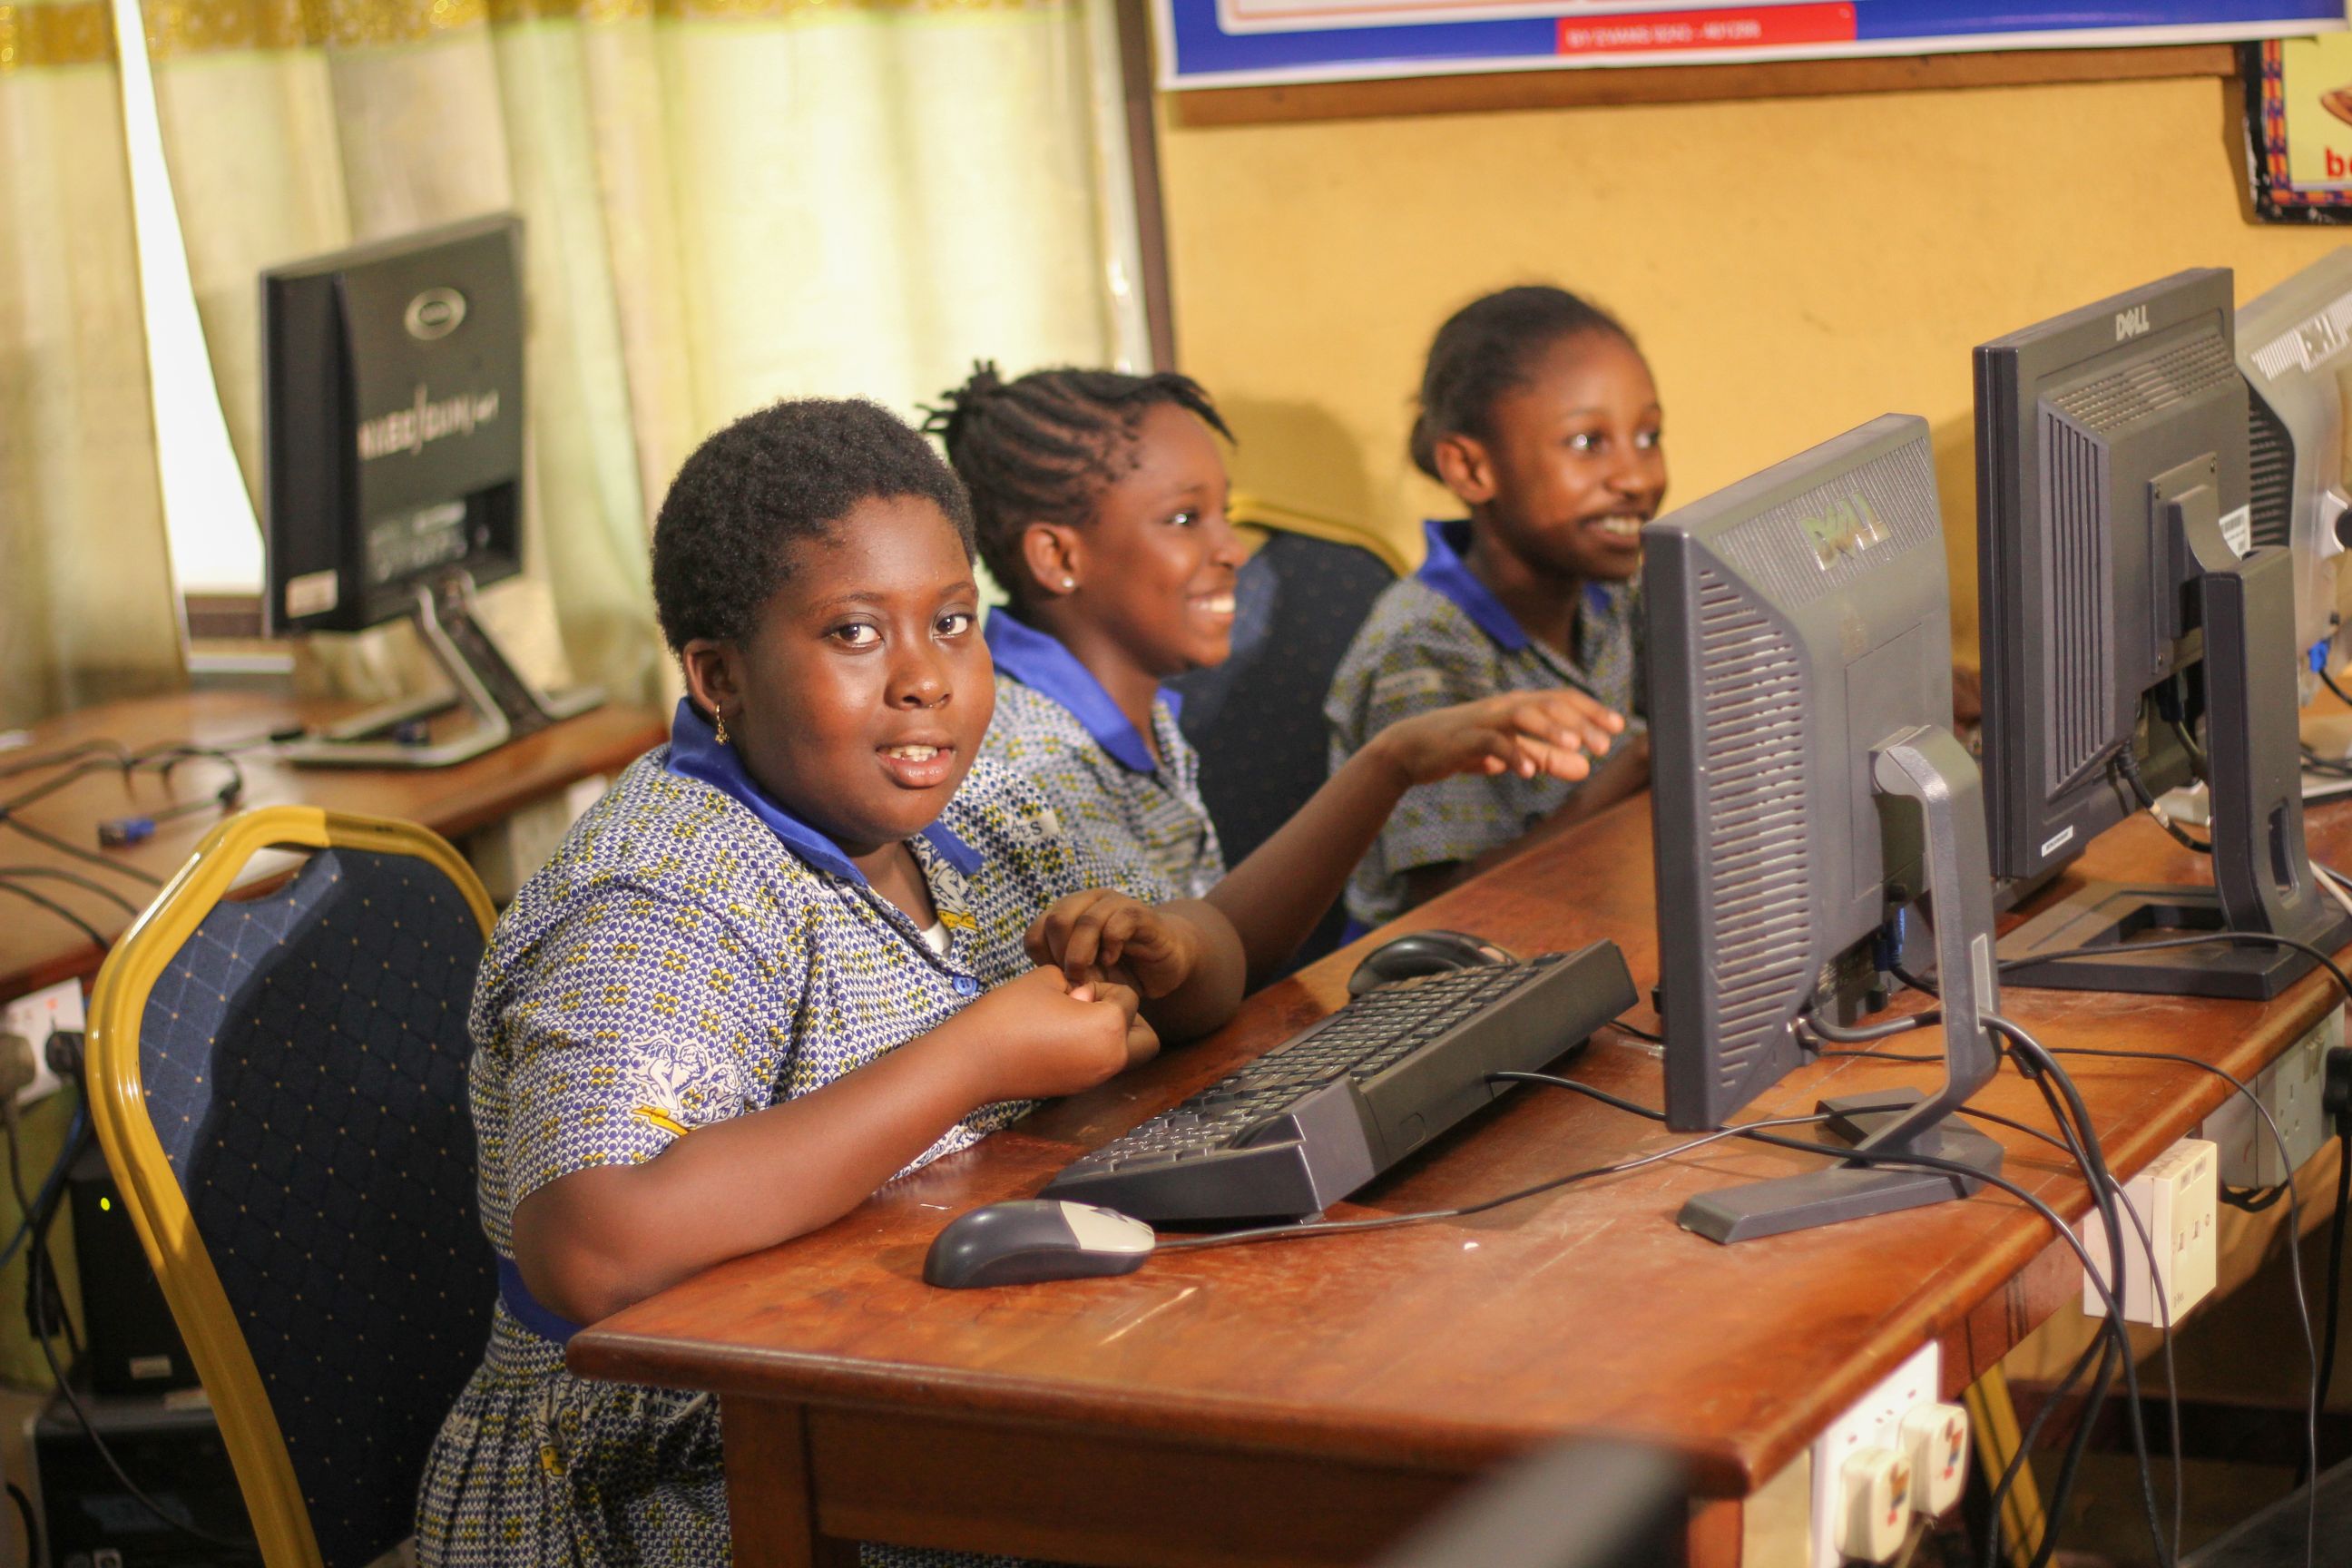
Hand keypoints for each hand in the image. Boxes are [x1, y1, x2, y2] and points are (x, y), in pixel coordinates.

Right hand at [957, 964, 1157, 1101]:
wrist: (971, 1061)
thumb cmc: (1007, 1015)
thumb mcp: (1047, 980)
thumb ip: (1078, 982)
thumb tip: (1087, 998)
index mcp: (1110, 1028)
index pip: (1129, 998)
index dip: (1102, 986)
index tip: (1072, 989)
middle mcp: (1110, 1060)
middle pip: (1148, 1039)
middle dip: (1129, 1019)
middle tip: (1096, 1007)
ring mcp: (1093, 1079)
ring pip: (1126, 1056)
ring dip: (1112, 1037)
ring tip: (1075, 1021)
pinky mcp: (1075, 1089)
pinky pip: (1101, 1067)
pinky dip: (1092, 1051)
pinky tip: (1060, 1037)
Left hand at [1026, 888, 1203, 999]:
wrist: (1164, 964)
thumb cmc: (1120, 970)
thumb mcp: (1085, 975)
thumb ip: (1061, 972)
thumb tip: (1040, 985)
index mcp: (1067, 914)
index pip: (1036, 932)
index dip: (1042, 960)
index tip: (1058, 980)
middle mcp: (1088, 902)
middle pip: (1057, 921)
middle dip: (1061, 956)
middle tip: (1074, 980)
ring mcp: (1115, 905)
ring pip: (1086, 921)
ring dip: (1083, 955)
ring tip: (1089, 977)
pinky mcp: (1141, 914)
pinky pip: (1119, 922)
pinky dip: (1111, 945)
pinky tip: (1113, 961)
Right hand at [1368, 689, 1624, 786]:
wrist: (1413, 749)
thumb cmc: (1466, 746)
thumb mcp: (1513, 753)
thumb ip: (1548, 757)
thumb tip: (1586, 767)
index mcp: (1519, 705)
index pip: (1562, 700)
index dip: (1592, 710)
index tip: (1619, 726)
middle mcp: (1506, 706)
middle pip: (1549, 704)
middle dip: (1580, 722)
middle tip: (1604, 744)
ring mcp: (1485, 719)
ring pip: (1523, 714)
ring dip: (1551, 729)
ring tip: (1574, 746)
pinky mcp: (1465, 738)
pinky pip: (1492, 743)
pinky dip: (1512, 755)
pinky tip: (1529, 773)